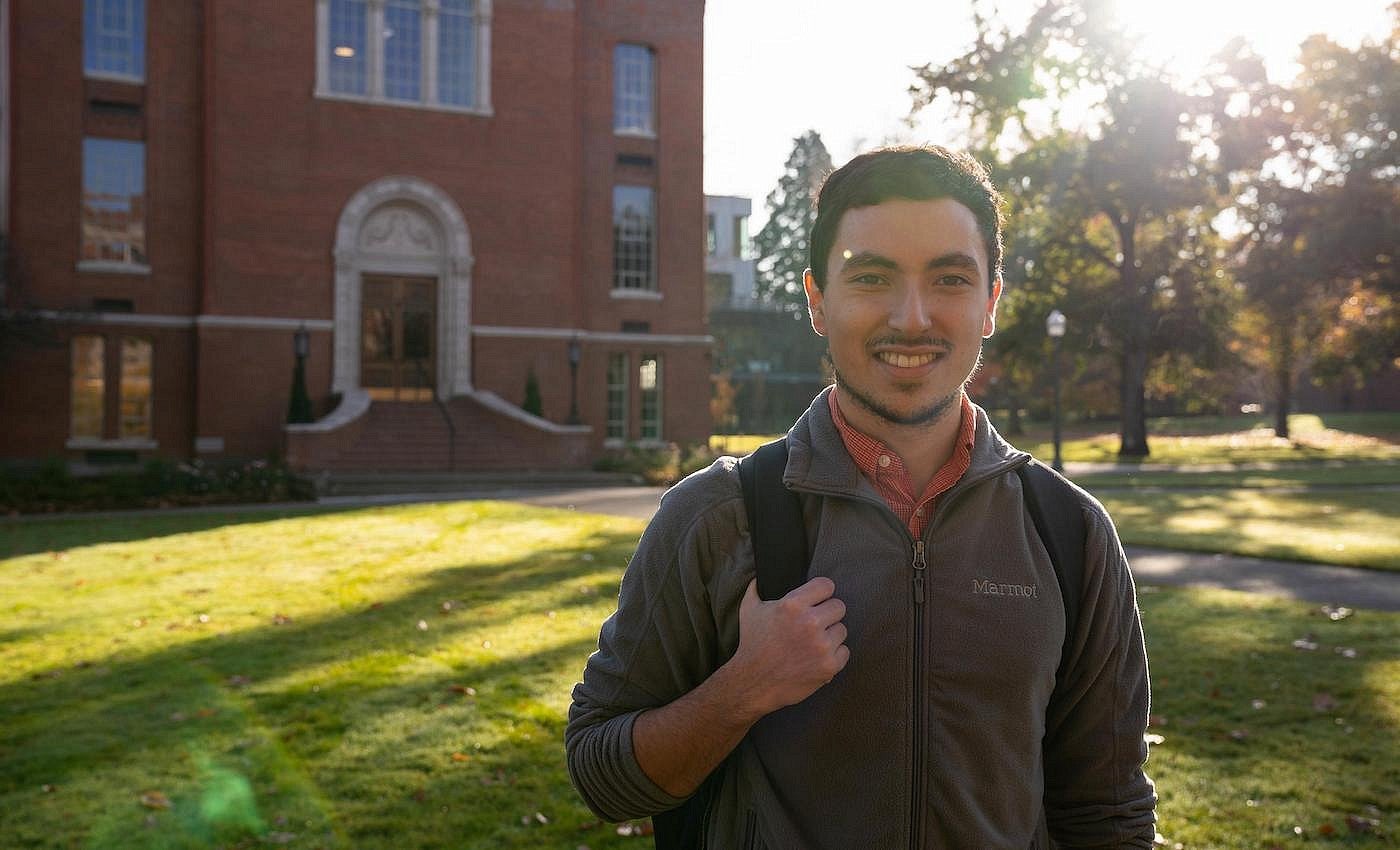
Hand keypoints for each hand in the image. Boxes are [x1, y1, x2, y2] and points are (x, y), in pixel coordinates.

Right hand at [727, 576, 849, 716]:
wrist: (753, 683)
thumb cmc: (751, 644)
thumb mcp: (748, 610)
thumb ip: (755, 589)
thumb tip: (759, 576)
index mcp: (792, 605)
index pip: (826, 586)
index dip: (822, 592)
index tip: (818, 599)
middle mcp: (810, 623)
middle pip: (839, 607)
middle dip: (827, 614)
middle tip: (815, 624)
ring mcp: (821, 646)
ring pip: (842, 630)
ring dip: (830, 635)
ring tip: (813, 643)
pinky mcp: (829, 666)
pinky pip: (844, 652)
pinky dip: (833, 655)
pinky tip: (817, 657)